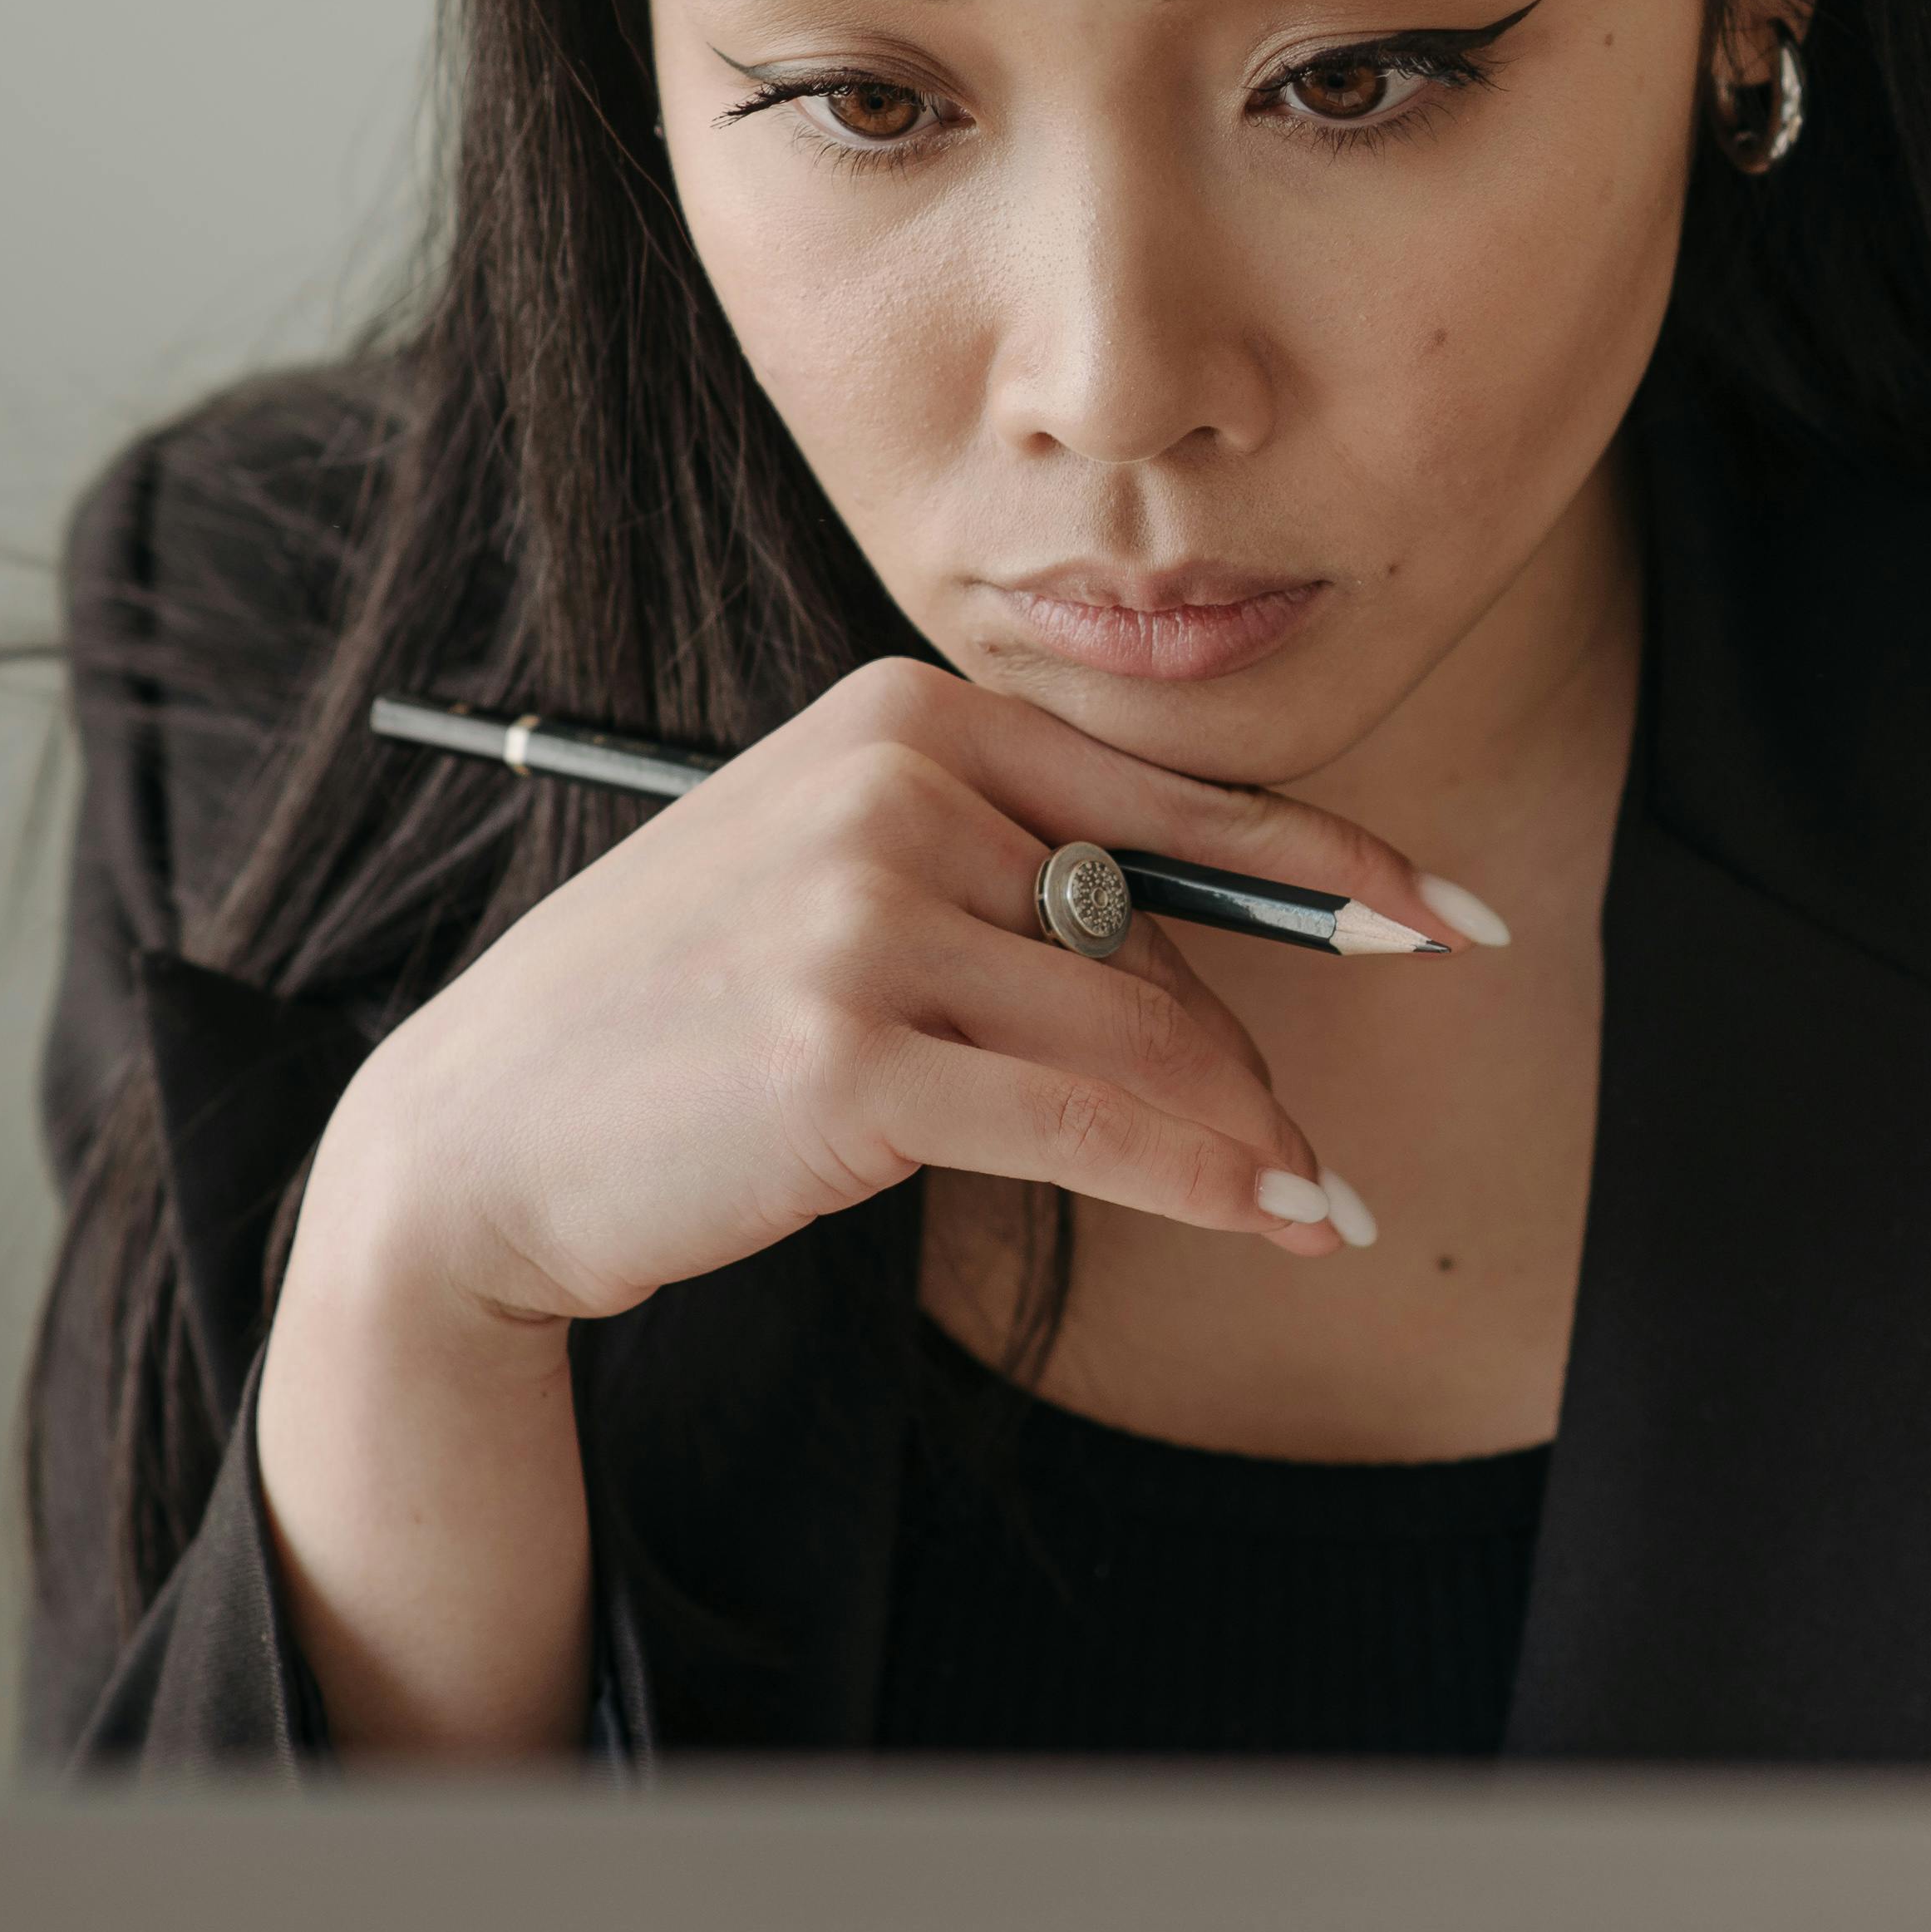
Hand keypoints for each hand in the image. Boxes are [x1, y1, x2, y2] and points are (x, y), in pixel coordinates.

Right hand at [309, 657, 1445, 1331]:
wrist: (479, 1138)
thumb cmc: (682, 1019)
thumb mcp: (845, 890)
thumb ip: (1015, 888)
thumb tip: (1219, 982)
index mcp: (906, 716)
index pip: (1172, 795)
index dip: (1334, 866)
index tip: (1451, 922)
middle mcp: (894, 788)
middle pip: (1161, 932)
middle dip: (1246, 1060)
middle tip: (1314, 1163)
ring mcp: (866, 913)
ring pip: (1142, 1031)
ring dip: (1244, 1137)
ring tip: (1315, 1208)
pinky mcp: (851, 1050)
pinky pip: (1092, 1117)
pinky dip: (1203, 1178)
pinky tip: (1277, 1216)